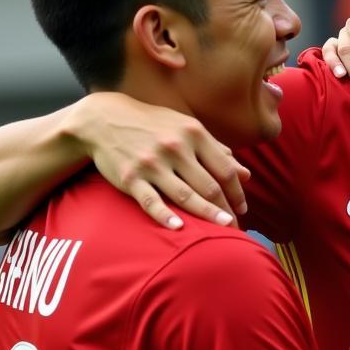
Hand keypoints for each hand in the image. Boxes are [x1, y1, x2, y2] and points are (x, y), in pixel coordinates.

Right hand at [73, 92, 249, 229]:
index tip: (243, 208)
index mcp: (193, 134)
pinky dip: (165, 215)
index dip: (237, 192)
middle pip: (209, 186)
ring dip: (207, 215)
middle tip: (235, 227)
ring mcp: (152, 163)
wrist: (104, 119)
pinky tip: (180, 227)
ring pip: (186, 195)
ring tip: (223, 229)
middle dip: (226, 209)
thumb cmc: (154, 126)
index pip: (224, 170)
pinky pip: (151, 201)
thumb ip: (216, 150)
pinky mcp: (130, 178)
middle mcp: (175, 148)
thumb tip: (245, 174)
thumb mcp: (187, 128)